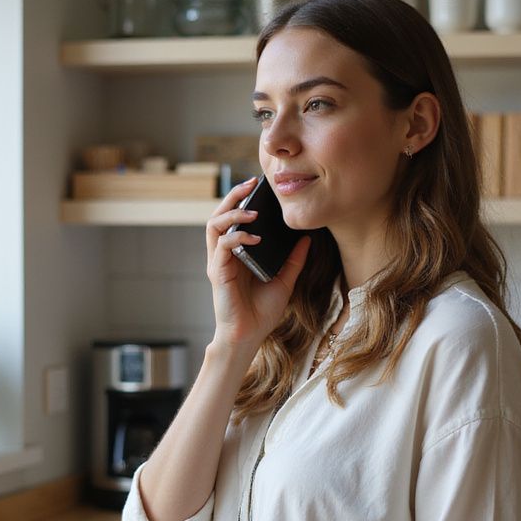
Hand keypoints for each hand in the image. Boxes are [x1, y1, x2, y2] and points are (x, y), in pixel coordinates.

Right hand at [205, 178, 310, 351]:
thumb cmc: (262, 312)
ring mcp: (218, 262)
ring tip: (252, 210)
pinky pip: (222, 245)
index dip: (241, 199)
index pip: (233, 219)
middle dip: (233, 196)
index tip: (258, 186)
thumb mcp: (285, 281)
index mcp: (236, 253)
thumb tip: (306, 239)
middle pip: (219, 215)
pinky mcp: (217, 272)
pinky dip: (237, 236)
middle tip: (250, 184)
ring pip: (214, 225)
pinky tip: (254, 238)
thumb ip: (293, 260)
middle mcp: (223, 254)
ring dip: (232, 213)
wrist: (249, 336)